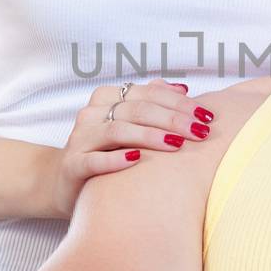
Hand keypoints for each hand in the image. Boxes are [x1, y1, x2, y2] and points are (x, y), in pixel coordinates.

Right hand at [39, 79, 215, 218]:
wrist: (65, 182)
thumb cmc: (106, 151)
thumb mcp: (128, 124)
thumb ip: (151, 102)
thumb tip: (183, 88)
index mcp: (107, 97)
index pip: (148, 93)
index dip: (179, 102)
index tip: (205, 116)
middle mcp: (92, 113)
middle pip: (137, 109)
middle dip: (173, 119)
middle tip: (200, 132)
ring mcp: (81, 139)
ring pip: (118, 129)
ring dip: (150, 136)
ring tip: (177, 145)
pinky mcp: (73, 165)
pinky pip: (94, 160)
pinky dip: (115, 159)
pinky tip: (137, 159)